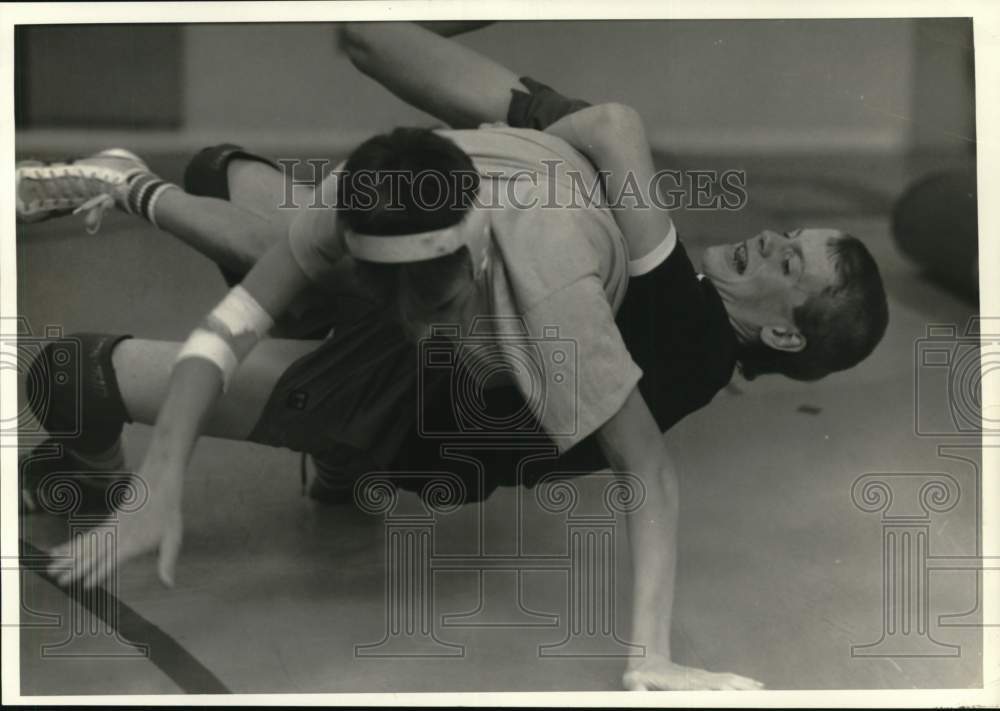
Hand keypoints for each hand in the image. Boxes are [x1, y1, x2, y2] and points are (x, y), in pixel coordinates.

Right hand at [47, 456, 183, 588]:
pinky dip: (69, 545)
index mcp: (132, 542)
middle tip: (59, 581)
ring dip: (66, 558)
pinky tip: (56, 551)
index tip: (86, 585)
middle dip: (76, 568)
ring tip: (49, 569)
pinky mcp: (106, 524)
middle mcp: (117, 536)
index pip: (113, 560)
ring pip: (84, 546)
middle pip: (93, 554)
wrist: (158, 484)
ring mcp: (109, 529)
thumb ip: (167, 562)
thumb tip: (169, 585)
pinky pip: (84, 537)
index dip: (100, 572)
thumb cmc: (168, 514)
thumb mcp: (173, 537)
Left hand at [623, 656, 763, 690]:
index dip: (721, 690)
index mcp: (684, 682)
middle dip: (742, 688)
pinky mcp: (704, 678)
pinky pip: (727, 679)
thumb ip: (638, 689)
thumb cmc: (640, 675)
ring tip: (763, 691)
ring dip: (746, 685)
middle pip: (724, 682)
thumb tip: (639, 693)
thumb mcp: (634, 682)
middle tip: (762, 695)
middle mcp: (697, 678)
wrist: (645, 660)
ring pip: (729, 679)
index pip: (707, 686)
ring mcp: (702, 677)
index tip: (735, 694)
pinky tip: (754, 686)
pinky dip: (743, 681)